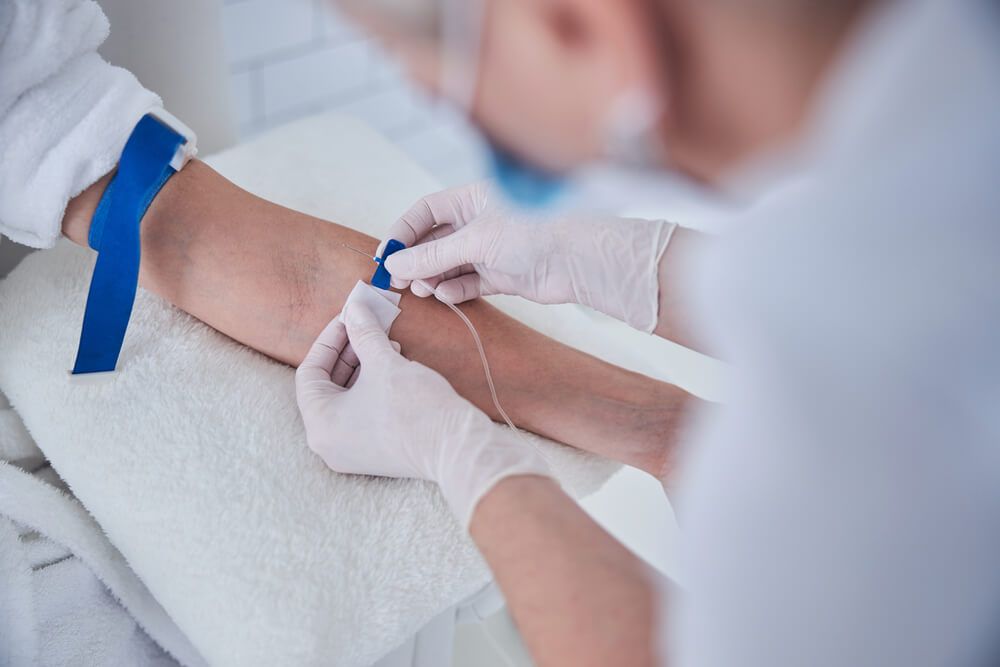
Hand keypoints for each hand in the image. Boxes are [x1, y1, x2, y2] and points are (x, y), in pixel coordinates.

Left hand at [295, 301, 550, 525]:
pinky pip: (360, 413)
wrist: (456, 447)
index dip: (329, 339)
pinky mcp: (372, 452)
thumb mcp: (384, 363)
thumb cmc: (416, 408)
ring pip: (345, 398)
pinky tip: (393, 367)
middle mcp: (327, 443)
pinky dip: (371, 388)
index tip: (349, 319)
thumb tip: (354, 307)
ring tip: (385, 345)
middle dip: (348, 352)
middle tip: (366, 327)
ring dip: (362, 368)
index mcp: (320, 424)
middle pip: (327, 386)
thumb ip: (364, 333)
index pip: (310, 372)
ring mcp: (350, 451)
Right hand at [382, 182, 676, 331]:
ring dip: (432, 278)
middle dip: (415, 260)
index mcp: (472, 199)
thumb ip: (434, 256)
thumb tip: (395, 266)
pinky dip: (454, 290)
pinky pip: (467, 284)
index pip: (426, 211)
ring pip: (449, 265)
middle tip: (397, 281)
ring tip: (422, 290)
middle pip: (434, 241)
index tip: (386, 255)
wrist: (579, 260)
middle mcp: (480, 223)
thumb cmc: (534, 232)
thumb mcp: (476, 241)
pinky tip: (445, 295)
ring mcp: (491, 250)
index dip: (404, 231)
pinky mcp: (502, 276)